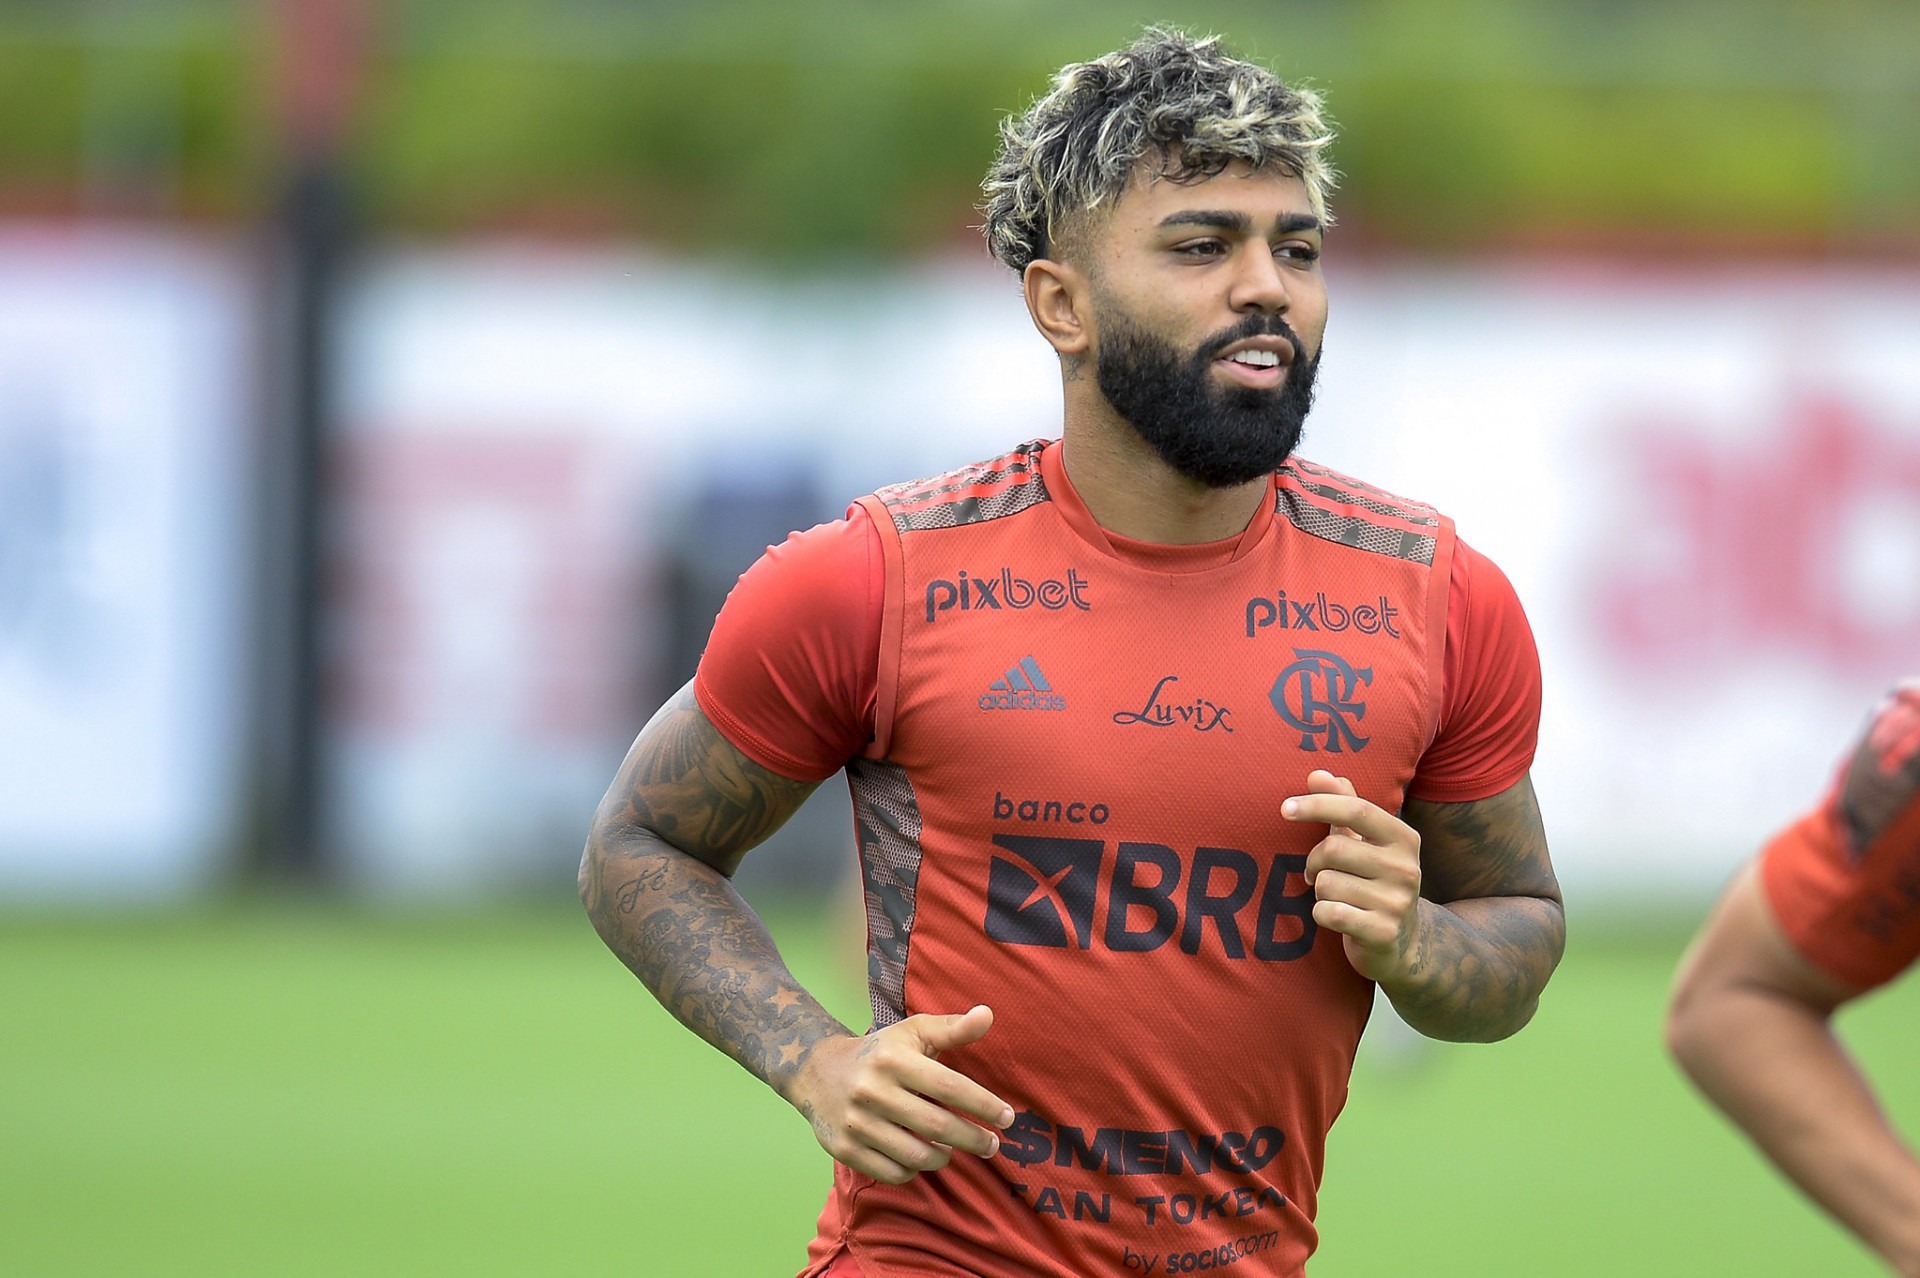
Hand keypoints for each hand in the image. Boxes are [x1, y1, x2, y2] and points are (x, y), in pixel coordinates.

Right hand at [785, 1004, 1014, 1184]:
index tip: (1008, 1117)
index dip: (983, 1104)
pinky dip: (914, 1170)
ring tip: (953, 1148)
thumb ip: (952, 1028)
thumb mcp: (913, 1032)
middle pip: (936, 1125)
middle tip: (992, 1144)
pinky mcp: (845, 1148)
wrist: (817, 1071)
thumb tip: (988, 1015)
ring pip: (916, 1155)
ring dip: (944, 1156)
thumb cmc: (880, 1052)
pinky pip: (892, 1172)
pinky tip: (921, 1157)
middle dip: (973, 1138)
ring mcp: (856, 1123)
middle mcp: (872, 1091)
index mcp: (893, 1059)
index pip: (948, 1086)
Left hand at [1283, 770, 1424, 983]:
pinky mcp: (1382, 932)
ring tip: (1337, 897)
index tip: (1285, 808)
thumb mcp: (1365, 842)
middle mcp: (1406, 868)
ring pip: (1326, 883)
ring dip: (1319, 890)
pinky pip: (1327, 912)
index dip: (1318, 805)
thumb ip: (1344, 805)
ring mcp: (1397, 902)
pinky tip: (1338, 917)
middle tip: (1316, 873)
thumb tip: (1318, 774)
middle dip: (1313, 862)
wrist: (1402, 942)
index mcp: (1403, 838)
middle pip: (1333, 849)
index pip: (1356, 810)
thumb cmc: (1374, 882)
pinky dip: (1322, 913)